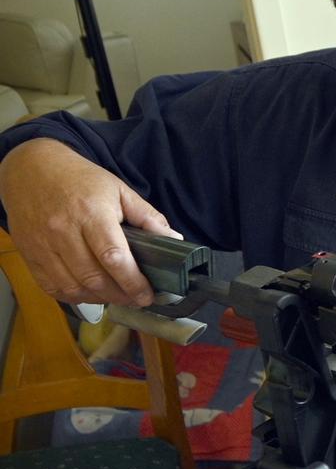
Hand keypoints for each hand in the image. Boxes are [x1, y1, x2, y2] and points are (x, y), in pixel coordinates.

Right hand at [0, 139, 179, 305]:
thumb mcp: (120, 190)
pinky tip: (90, 293)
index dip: (133, 281)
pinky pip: (51, 287)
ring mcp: (42, 245)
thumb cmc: (81, 180)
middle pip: (93, 278)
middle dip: (120, 295)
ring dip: (98, 299)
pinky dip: (73, 296)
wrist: (32, 170)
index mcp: (91, 214)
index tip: (147, 294)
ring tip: (117, 296)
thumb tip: (174, 240)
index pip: (114, 257)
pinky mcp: (29, 254)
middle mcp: (63, 232)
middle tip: (136, 298)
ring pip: (72, 287)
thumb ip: (148, 217)